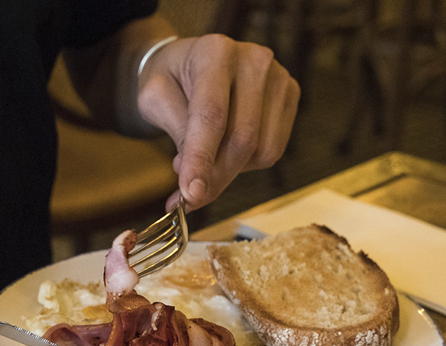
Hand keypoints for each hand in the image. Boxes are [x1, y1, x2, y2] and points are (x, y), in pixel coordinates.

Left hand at [136, 35, 299, 210]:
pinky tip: (226, 148)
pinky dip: (247, 162)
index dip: (201, 159)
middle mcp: (254, 60)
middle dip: (216, 175)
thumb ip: (178, 135)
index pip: (212, 115)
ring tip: (205, 155)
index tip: (191, 194)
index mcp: (215, 52)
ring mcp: (278, 78)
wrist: (190, 64)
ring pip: (262, 150)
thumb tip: (195, 184)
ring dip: (230, 169)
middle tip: (191, 194)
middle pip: (242, 138)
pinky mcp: (290, 96)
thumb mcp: (155, 100)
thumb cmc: (170, 81)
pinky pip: (273, 149)